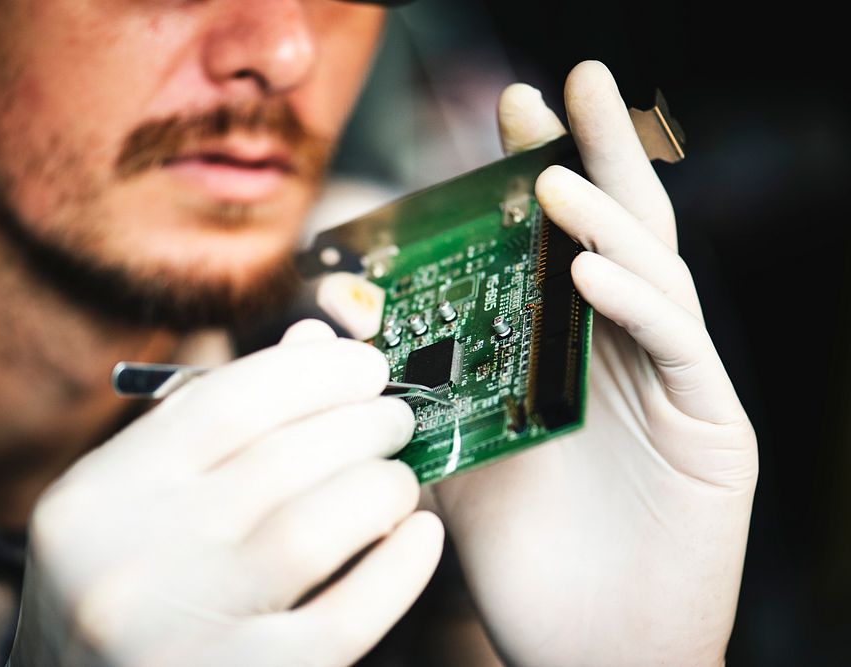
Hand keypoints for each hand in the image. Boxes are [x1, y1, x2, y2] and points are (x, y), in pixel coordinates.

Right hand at [9, 320, 443, 666]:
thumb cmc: (128, 603)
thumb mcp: (137, 511)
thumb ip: (216, 426)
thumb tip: (312, 342)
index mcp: (96, 497)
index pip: (223, 400)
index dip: (312, 371)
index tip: (364, 365)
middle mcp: (125, 558)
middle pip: (280, 457)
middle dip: (363, 424)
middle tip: (397, 419)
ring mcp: (178, 630)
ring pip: (316, 526)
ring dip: (382, 487)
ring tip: (401, 479)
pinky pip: (347, 614)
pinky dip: (400, 568)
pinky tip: (420, 537)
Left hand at [434, 61, 757, 665]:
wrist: (582, 645)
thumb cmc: (515, 553)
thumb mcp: (445, 452)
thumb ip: (402, 387)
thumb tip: (323, 324)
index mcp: (569, 348)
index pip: (558, 240)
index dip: (538, 171)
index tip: (503, 116)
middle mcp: (624, 351)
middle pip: (617, 230)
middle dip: (591, 154)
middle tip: (562, 84)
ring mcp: (672, 383)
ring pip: (653, 273)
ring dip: (605, 218)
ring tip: (553, 176)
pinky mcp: (712, 426)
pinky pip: (677, 345)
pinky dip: (634, 299)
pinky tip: (585, 268)